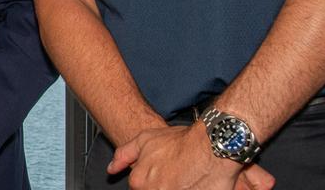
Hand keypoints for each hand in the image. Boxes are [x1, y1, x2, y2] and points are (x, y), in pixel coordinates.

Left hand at [108, 123, 272, 189]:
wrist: (213, 145)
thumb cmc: (182, 142)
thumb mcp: (146, 139)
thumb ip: (125, 154)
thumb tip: (111, 169)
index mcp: (140, 181)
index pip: (139, 187)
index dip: (152, 179)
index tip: (163, 172)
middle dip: (164, 184)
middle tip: (177, 174)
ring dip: (177, 186)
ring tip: (187, 177)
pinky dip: (190, 189)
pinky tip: (194, 183)